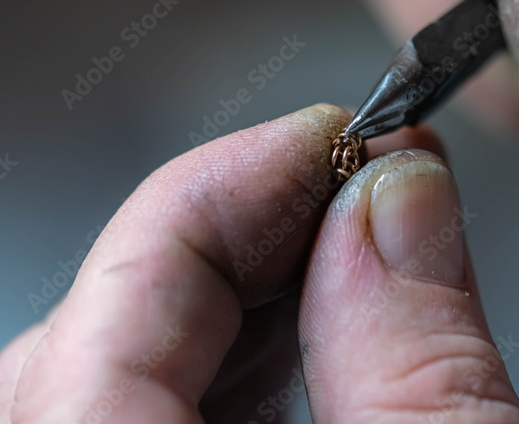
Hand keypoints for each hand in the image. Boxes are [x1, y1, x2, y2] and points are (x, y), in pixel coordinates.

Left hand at [0, 104, 518, 423]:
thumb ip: (421, 361)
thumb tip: (399, 195)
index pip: (115, 294)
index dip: (230, 185)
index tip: (337, 138)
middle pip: (97, 332)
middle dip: (240, 238)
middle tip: (352, 193)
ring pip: (115, 381)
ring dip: (241, 306)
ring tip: (349, 267)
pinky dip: (236, 380)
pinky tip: (319, 360)